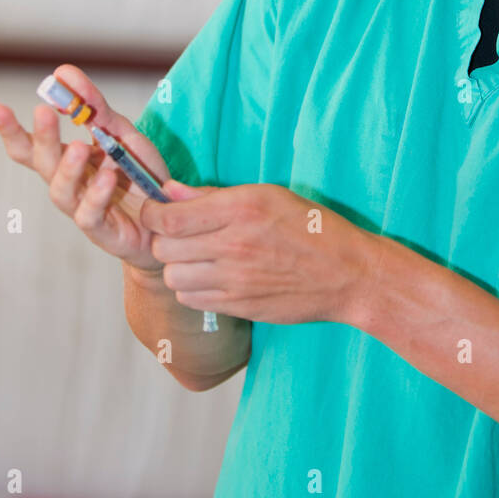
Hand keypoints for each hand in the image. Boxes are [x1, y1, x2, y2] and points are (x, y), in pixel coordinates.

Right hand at [0, 63, 167, 272]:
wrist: (171, 220)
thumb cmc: (140, 176)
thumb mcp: (121, 132)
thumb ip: (94, 106)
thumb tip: (63, 73)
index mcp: (68, 161)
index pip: (29, 147)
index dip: (10, 131)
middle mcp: (70, 184)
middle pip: (43, 164)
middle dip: (42, 138)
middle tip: (43, 111)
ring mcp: (82, 209)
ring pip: (61, 190)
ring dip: (67, 167)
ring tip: (79, 146)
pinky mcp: (102, 231)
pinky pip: (90, 215)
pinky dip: (97, 195)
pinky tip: (108, 176)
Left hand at [140, 180, 378, 324]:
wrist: (347, 273)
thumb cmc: (311, 228)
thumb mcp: (267, 195)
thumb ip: (213, 195)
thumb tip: (170, 192)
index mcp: (240, 208)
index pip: (169, 218)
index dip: (151, 214)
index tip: (154, 212)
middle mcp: (234, 244)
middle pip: (164, 249)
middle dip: (163, 241)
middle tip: (177, 235)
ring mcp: (235, 279)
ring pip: (173, 278)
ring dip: (177, 268)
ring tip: (195, 258)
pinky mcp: (239, 305)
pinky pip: (192, 300)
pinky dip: (192, 289)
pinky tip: (209, 278)